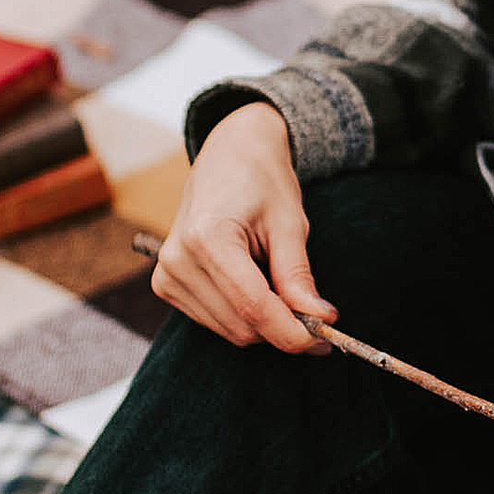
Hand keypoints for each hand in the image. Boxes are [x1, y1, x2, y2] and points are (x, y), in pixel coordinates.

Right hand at [152, 103, 333, 353]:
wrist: (229, 155)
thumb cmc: (261, 180)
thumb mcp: (289, 224)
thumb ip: (298, 276)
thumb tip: (319, 319)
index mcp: (206, 237)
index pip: (254, 307)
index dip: (294, 331)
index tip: (327, 338)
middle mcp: (178, 259)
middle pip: (242, 325)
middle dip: (284, 328)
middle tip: (317, 315)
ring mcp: (167, 274)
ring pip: (230, 330)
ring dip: (266, 323)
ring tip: (283, 287)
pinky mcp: (166, 284)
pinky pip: (216, 322)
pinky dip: (245, 316)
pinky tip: (256, 285)